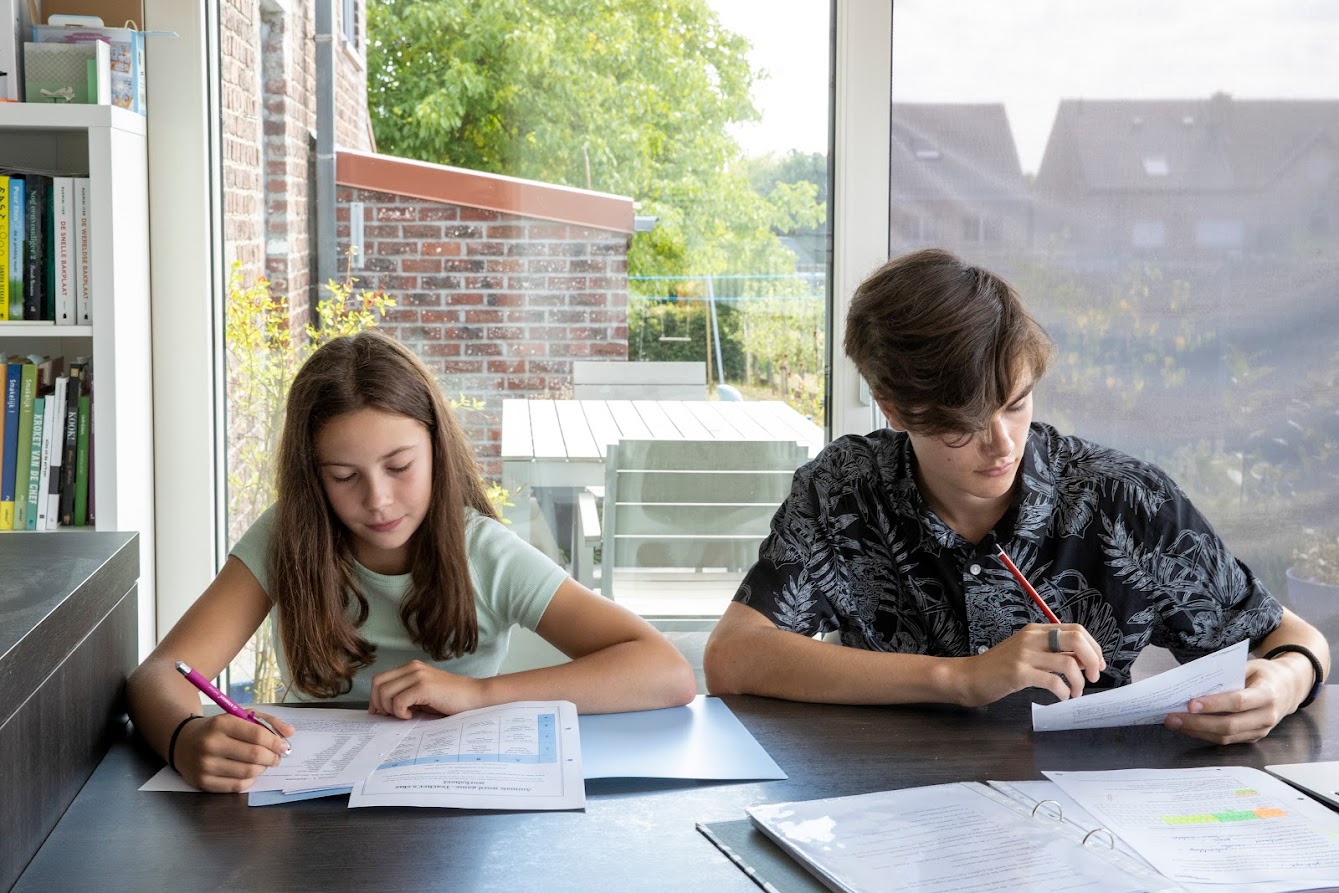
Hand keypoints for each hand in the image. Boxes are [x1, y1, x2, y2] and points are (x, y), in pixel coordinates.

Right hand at [174, 711, 294, 792]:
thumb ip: (267, 722)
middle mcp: (210, 744)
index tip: (283, 746)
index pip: (256, 735)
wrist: (182, 743)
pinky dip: (250, 780)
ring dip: (262, 769)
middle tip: (276, 757)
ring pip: (247, 772)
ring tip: (263, 763)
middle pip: (254, 755)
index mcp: (221, 723)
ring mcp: (205, 765)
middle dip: (272, 757)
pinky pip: (236, 786)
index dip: (275, 742)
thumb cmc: (217, 729)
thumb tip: (290, 733)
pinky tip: (250, 772)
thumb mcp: (239, 717)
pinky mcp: (203, 783)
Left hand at [369, 660, 488, 718]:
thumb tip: (382, 709)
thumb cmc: (451, 700)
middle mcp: (412, 668)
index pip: (379, 679)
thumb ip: (405, 695)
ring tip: (405, 715)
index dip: (374, 698)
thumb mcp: (424, 694)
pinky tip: (412, 716)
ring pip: (385, 693)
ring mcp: (418, 675)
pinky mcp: (423, 686)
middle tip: (390, 716)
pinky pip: (398, 701)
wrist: (475, 696)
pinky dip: (400, 713)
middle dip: (378, 704)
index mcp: (411, 668)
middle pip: (377, 684)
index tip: (380, 713)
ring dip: (390, 709)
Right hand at [957, 623, 1105, 706]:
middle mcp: (1032, 638)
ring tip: (1075, 692)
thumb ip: (1051, 652)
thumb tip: (1082, 661)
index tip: (1097, 664)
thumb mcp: (1025, 652)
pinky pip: (1053, 681)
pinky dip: (1063, 692)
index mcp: (1036, 630)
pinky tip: (1061, 697)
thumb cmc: (998, 667)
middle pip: (1076, 640)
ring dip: (1078, 682)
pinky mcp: (1019, 673)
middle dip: (1092, 660)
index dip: (1093, 647)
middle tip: (1093, 676)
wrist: (969, 676)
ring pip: (1068, 664)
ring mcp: (1025, 654)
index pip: (1076, 630)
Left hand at [1164, 655, 1307, 744]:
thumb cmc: (1264, 674)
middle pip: (1229, 725)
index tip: (1190, 703)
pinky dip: (1205, 735)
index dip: (1213, 704)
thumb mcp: (1248, 666)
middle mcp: (1267, 716)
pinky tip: (1188, 727)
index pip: (1238, 702)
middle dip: (1197, 723)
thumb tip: (1193, 683)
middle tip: (1173, 717)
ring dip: (1197, 731)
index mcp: (1267, 694)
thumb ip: (1225, 674)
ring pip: (1226, 737)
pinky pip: (1227, 740)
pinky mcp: (1253, 737)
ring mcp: (1261, 730)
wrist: (1288, 688)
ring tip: (1174, 723)